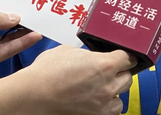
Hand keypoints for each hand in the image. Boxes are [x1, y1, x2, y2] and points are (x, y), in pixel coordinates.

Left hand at [0, 1, 41, 84]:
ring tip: (40, 20)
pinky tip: (33, 36)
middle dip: (19, 14)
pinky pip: (9, 48)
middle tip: (36, 7)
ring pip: (10, 35)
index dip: (8, 0)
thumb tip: (15, 16)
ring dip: (24, 28)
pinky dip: (23, 42)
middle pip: (5, 19)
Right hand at [12, 46, 135, 114]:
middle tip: (111, 70)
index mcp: (105, 65)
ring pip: (121, 97)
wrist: (32, 96)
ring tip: (102, 87)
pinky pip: (110, 112)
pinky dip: (106, 106)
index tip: (123, 56)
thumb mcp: (69, 51)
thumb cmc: (46, 74)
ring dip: (115, 91)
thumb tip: (91, 57)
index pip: (128, 58)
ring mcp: (102, 105)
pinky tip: (96, 101)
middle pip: (128, 77)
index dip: (125, 56)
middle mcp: (107, 85)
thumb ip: (87, 54)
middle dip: (121, 72)